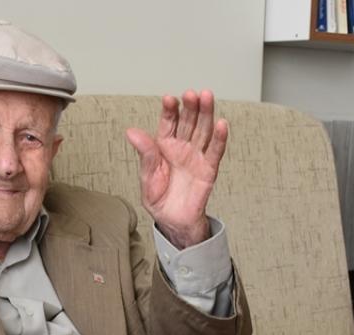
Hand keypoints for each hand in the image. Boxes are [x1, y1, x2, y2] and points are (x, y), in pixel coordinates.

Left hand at [125, 89, 228, 248]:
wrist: (172, 221)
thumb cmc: (158, 198)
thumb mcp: (147, 176)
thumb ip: (145, 154)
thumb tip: (131, 131)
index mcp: (164, 146)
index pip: (168, 122)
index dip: (170, 110)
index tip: (169, 99)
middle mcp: (182, 147)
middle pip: (188, 122)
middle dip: (190, 107)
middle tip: (192, 94)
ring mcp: (196, 156)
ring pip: (203, 130)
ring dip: (206, 114)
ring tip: (207, 97)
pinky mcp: (209, 169)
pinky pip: (215, 151)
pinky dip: (219, 138)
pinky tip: (221, 123)